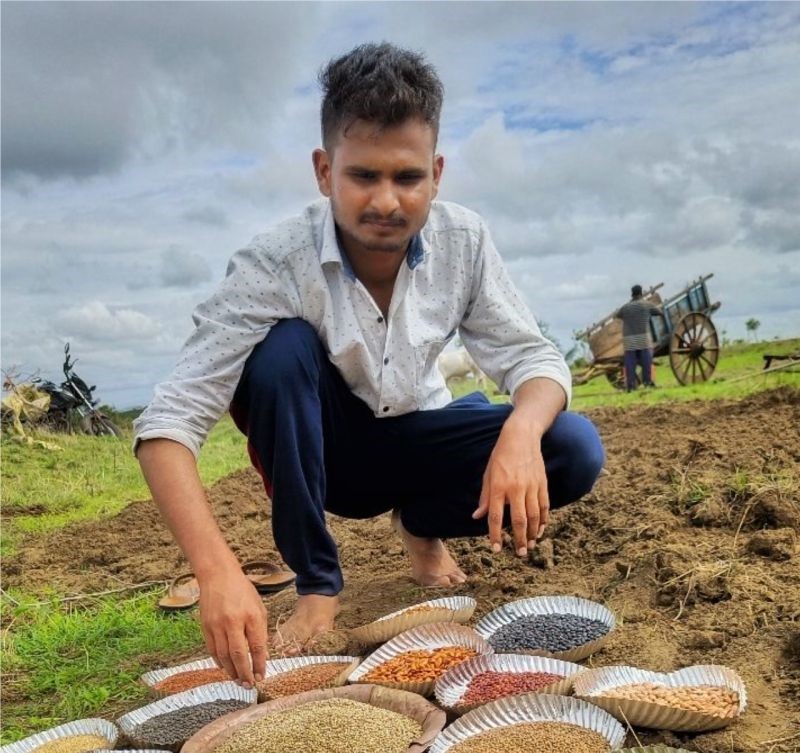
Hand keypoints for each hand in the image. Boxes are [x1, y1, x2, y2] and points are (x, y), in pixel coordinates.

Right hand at [198, 570, 268, 687]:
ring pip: (224, 656)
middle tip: (249, 685)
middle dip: (245, 673)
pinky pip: (212, 650)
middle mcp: (233, 622)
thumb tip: (263, 654)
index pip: (257, 646)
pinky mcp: (205, 627)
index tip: (262, 677)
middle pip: (239, 655)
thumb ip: (261, 630)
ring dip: (231, 671)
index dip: (260, 664)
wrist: (218, 576)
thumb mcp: (258, 607)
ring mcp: (217, 625)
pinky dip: (219, 662)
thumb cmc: (242, 591)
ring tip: (238, 681)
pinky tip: (225, 668)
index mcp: (251, 615)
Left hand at [472, 417, 548, 555]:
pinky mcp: (542, 484)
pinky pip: (545, 506)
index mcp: (499, 487)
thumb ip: (484, 497)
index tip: (496, 549)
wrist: (521, 437)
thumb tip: (477, 516)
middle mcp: (516, 488)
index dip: (495, 535)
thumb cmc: (500, 456)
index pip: (495, 516)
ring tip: (530, 546)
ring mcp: (531, 486)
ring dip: (532, 533)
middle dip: (519, 540)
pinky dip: (544, 520)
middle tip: (520, 554)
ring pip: (534, 516)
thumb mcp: (488, 474)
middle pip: (519, 520)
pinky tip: (540, 530)